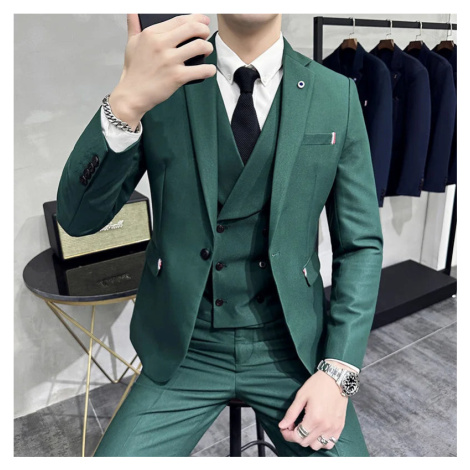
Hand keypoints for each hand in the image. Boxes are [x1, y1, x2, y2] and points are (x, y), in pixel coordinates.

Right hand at [109, 13, 216, 129]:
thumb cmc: (134, 71)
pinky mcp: (177, 77)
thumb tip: (133, 12)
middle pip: (192, 29)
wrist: (132, 94)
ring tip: (207, 50)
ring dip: (208, 47)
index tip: (202, 21)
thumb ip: (134, 26)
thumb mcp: (131, 43)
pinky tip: (210, 69)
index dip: (195, 18)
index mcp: (151, 34)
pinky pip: (200, 70)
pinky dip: (209, 69)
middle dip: (204, 30)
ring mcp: (170, 61)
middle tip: (206, 34)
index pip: (179, 20)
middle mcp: (161, 45)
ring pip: (199, 46)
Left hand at [278, 361, 352, 450]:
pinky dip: (321, 441)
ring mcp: (333, 428)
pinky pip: (330, 443)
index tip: (284, 428)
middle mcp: (324, 427)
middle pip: (306, 442)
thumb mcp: (301, 396)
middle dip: (296, 436)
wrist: (336, 379)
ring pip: (317, 446)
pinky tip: (317, 431)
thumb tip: (282, 425)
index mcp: (314, 418)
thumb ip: (291, 413)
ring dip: (308, 440)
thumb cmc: (318, 385)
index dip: (287, 435)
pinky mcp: (340, 427)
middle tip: (293, 425)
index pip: (297, 437)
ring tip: (305, 428)